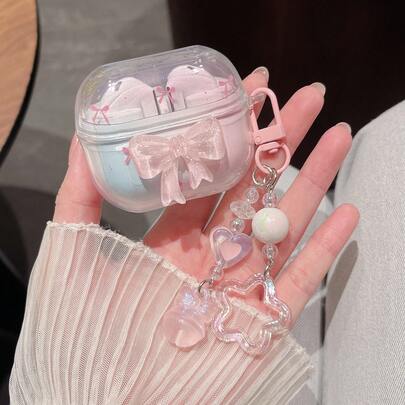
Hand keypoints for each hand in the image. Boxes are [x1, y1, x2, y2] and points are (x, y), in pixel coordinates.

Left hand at [54, 69, 358, 326]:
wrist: (108, 400)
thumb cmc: (83, 330)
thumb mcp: (74, 251)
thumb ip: (80, 194)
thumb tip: (83, 138)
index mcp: (173, 237)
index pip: (210, 175)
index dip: (230, 135)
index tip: (250, 92)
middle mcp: (212, 254)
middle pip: (254, 189)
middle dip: (281, 142)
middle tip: (306, 99)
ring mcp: (242, 284)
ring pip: (285, 224)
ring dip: (313, 179)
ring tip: (337, 135)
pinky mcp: (264, 319)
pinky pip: (302, 279)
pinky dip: (326, 247)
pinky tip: (348, 212)